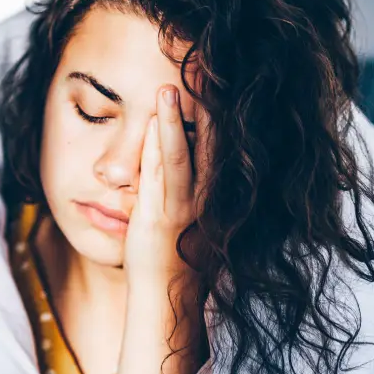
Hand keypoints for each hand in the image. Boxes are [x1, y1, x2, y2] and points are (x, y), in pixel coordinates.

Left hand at [122, 85, 198, 289]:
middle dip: (205, 109)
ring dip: (175, 120)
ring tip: (170, 87)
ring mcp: (181, 209)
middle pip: (208, 146)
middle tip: (203, 71)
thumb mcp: (191, 219)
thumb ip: (193, 189)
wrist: (166, 301)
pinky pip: (160, 176)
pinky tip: (156, 121)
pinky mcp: (157, 219)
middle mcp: (203, 200)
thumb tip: (190, 159)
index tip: (216, 83)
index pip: (218, 149)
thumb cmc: (177, 258)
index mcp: (212, 198)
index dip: (217, 116)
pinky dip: (158, 146)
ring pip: (181, 156)